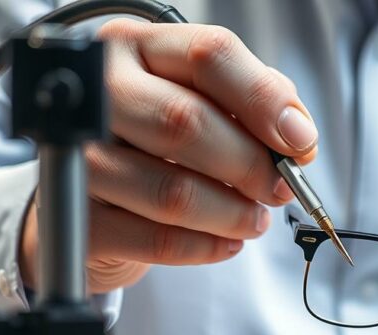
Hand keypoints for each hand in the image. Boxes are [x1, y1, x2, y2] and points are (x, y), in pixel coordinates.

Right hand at [20, 21, 316, 292]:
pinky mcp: (78, 216)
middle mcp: (97, 91)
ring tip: (254, 220)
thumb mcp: (207, 104)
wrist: (94, 193)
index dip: (263, 100)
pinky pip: (155, 239)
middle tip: (279, 189)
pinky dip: (205, 246)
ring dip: (231, 213)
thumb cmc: (158, 140)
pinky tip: (226, 243)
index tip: (299, 140)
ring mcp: (78, 155)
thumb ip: (255, 105)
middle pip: (185, 123)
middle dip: (250, 165)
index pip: (207, 56)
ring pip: (172, 191)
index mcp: (136, 47)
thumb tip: (297, 136)